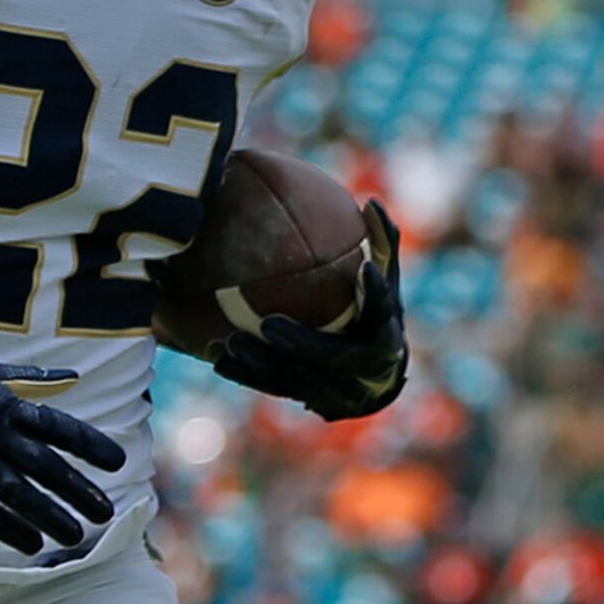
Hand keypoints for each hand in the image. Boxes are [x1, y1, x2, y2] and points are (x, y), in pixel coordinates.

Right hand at [0, 342, 126, 553]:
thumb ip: (26, 379)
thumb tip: (71, 377)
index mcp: (1, 401)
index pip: (56, 426)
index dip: (88, 445)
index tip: (118, 462)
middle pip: (44, 465)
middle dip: (77, 490)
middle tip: (104, 512)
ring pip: (17, 492)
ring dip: (49, 515)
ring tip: (74, 536)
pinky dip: (7, 528)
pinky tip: (30, 544)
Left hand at [211, 203, 408, 420]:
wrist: (375, 379)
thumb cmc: (376, 316)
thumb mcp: (386, 282)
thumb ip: (382, 246)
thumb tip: (372, 202)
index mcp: (385, 336)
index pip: (383, 315)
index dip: (376, 294)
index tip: (362, 269)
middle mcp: (365, 371)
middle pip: (335, 359)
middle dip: (303, 344)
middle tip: (269, 324)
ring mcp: (337, 392)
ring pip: (299, 381)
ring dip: (265, 365)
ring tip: (233, 344)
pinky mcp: (310, 402)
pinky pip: (276, 390)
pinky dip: (248, 375)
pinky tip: (218, 359)